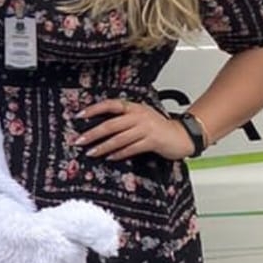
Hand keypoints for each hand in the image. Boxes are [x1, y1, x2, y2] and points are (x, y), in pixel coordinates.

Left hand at [76, 98, 194, 161]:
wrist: (182, 135)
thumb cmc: (159, 127)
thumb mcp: (141, 117)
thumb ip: (124, 119)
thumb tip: (100, 126)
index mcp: (134, 107)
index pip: (111, 105)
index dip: (94, 109)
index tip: (79, 116)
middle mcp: (139, 116)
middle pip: (111, 124)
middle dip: (93, 133)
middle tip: (80, 140)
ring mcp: (146, 128)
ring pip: (119, 138)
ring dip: (103, 147)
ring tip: (91, 152)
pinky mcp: (152, 141)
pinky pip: (132, 148)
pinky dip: (119, 154)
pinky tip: (110, 157)